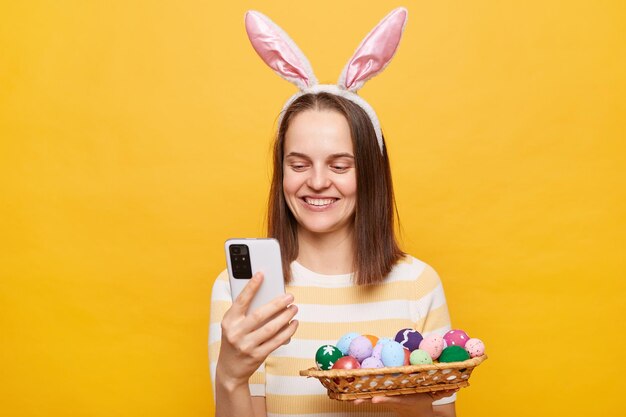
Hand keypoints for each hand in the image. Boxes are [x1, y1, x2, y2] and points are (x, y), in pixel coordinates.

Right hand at [216, 272, 298, 388]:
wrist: (229, 370)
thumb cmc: (234, 341)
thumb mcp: (232, 325)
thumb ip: (245, 312)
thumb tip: (267, 296)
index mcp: (228, 321)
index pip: (241, 301)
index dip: (251, 287)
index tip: (261, 274)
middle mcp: (235, 333)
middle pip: (259, 315)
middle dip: (277, 304)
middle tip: (289, 296)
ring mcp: (246, 346)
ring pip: (271, 328)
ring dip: (285, 317)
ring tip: (294, 308)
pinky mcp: (257, 356)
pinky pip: (276, 341)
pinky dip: (287, 331)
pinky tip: (293, 324)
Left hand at [352, 388, 458, 416]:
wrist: (421, 413)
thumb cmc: (425, 399)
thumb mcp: (431, 393)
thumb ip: (440, 387)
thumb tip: (456, 382)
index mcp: (404, 398)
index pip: (393, 399)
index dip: (384, 400)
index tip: (376, 400)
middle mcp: (394, 400)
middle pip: (379, 399)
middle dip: (367, 399)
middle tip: (356, 400)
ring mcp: (389, 400)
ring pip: (373, 399)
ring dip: (362, 398)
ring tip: (351, 399)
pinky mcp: (385, 399)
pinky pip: (373, 397)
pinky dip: (363, 396)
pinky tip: (353, 395)